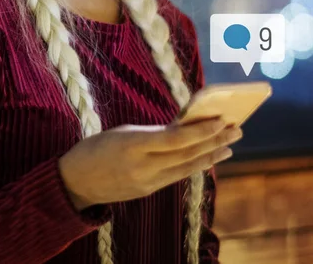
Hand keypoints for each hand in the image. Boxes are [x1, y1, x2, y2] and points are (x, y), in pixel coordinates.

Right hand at [58, 117, 241, 210]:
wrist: (75, 183)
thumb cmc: (96, 148)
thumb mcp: (122, 132)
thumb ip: (153, 133)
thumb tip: (186, 128)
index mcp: (132, 145)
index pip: (175, 139)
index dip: (201, 131)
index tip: (222, 120)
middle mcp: (142, 167)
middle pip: (186, 154)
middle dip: (214, 141)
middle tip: (237, 129)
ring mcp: (146, 183)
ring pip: (186, 168)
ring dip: (210, 155)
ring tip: (229, 145)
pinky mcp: (148, 192)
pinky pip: (177, 176)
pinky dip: (194, 165)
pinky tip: (207, 157)